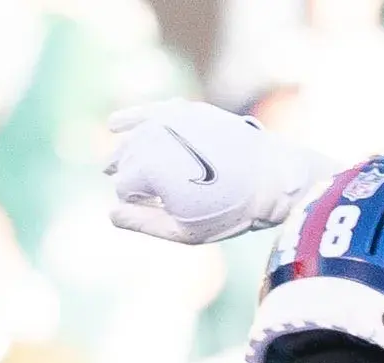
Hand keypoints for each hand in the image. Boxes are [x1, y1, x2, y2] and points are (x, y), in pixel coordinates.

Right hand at [104, 99, 328, 246]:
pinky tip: (114, 124)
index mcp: (146, 168)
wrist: (272, 177)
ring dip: (123, 152)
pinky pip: (149, 111)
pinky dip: (131, 117)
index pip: (123, 188)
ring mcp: (167, 120)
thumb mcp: (184, 230)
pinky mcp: (184, 110)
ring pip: (132, 135)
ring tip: (111, 166)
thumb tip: (111, 213)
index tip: (156, 212)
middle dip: (125, 175)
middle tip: (139, 195)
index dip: (134, 204)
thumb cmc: (230, 210)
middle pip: (123, 159)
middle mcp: (151, 137)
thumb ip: (143, 223)